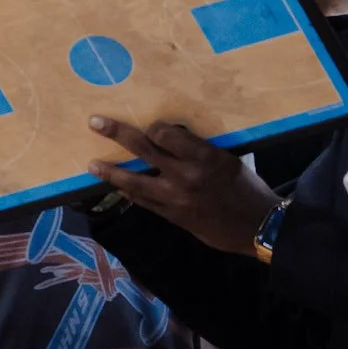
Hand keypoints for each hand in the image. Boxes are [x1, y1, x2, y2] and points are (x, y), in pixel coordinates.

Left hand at [87, 118, 278, 254]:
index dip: (154, 127)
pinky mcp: (172, 216)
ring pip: (134, 181)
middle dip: (117, 134)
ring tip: (92, 165)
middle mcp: (185, 176)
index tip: (152, 126)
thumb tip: (172, 140)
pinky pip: (143, 202)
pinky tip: (117, 186)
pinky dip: (129, 192)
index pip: (165, 134)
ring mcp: (175, 198)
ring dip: (111, 172)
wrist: (255, 225)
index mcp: (203, 156)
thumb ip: (198, 150)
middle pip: (143, 150)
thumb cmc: (247, 187)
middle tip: (95, 123)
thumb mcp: (228, 159)